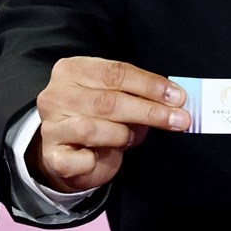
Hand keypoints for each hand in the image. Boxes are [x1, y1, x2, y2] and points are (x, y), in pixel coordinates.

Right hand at [27, 57, 189, 192]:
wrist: (68, 153)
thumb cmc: (99, 118)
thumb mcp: (119, 97)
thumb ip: (141, 94)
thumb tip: (175, 100)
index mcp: (73, 69)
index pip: (116, 72)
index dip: (150, 85)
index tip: (178, 97)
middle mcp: (57, 94)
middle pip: (108, 101)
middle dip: (149, 111)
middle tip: (179, 120)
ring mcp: (51, 126)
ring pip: (94, 129)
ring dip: (123, 135)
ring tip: (133, 137)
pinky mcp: (52, 155)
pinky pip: (79, 160)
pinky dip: (95, 160)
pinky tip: (98, 157)